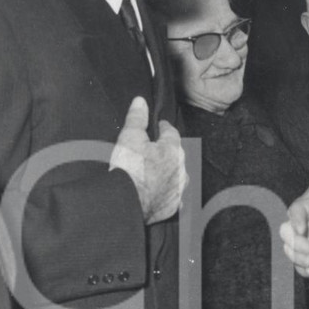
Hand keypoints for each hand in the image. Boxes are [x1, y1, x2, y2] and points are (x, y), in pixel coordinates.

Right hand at [110, 96, 187, 224]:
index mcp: (173, 149)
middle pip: (176, 155)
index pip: (172, 132)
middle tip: (154, 150)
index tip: (159, 126)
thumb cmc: (129, 168)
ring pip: (178, 176)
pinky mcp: (173, 206)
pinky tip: (160, 193)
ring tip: (156, 172)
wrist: (127, 202)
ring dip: (170, 173)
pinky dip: (167, 193)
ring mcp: (179, 189)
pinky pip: (174, 197)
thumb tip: (140, 102)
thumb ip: (137, 119)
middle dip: (167, 151)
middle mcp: (181, 169)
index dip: (164, 128)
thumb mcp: (129, 137)